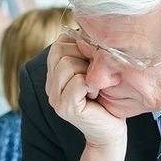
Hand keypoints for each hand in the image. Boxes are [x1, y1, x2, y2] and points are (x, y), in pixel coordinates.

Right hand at [45, 35, 126, 160]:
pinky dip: (92, 85)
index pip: (58, 45)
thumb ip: (84, 54)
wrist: (110, 132)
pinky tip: (96, 95)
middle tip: (95, 77)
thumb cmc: (106, 100)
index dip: (79, 48)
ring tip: (95, 87)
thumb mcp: (93, 71)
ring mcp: (55, 98)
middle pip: (61, 52)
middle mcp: (50, 86)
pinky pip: (78, 82)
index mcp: (53, 76)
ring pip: (67, 65)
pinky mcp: (66, 108)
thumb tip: (85, 28)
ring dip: (88, 73)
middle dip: (84, 59)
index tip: (92, 64)